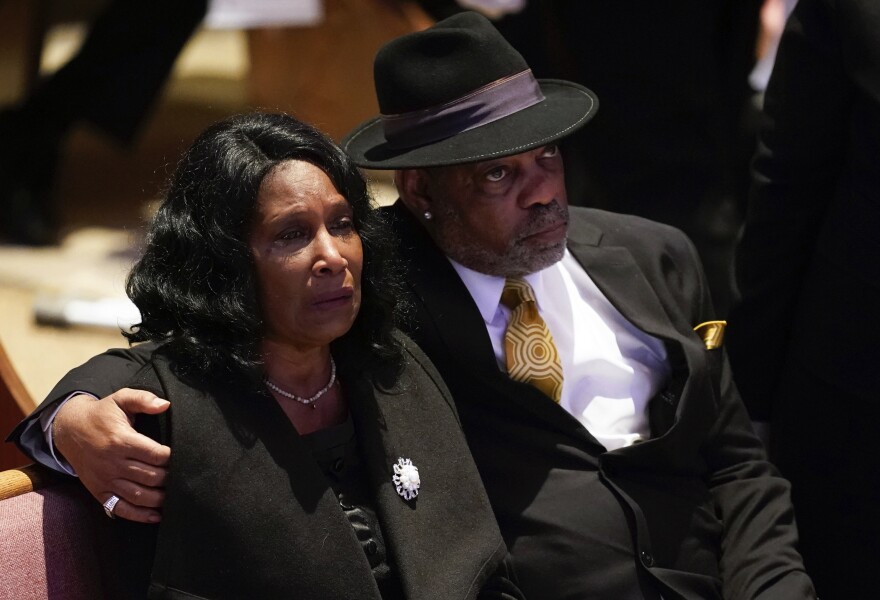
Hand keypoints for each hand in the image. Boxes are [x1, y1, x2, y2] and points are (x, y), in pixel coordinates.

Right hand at [53, 389, 170, 522]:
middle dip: (170, 478)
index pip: (155, 454)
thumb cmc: (101, 414)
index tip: (183, 455)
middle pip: (150, 476)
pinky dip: (139, 515)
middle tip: (183, 476)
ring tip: (176, 497)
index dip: (172, 457)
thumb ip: (143, 399)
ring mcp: (105, 480)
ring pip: (138, 495)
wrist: (69, 430)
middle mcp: (113, 463)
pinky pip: (120, 508)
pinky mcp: (99, 491)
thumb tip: (165, 404)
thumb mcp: (120, 399)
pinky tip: (156, 516)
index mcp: (121, 441)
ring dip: (160, 499)